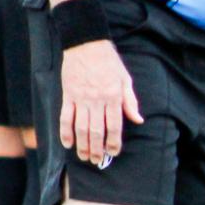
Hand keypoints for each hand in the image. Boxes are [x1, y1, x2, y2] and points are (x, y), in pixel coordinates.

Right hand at [60, 39, 141, 167]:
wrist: (86, 44)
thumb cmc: (109, 61)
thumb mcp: (125, 79)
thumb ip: (130, 101)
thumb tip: (138, 120)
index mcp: (113, 96)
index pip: (115, 125)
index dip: (114, 142)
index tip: (113, 152)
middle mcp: (97, 100)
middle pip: (97, 130)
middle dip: (97, 148)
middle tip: (97, 160)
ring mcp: (80, 98)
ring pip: (81, 127)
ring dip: (82, 145)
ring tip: (84, 156)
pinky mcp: (68, 95)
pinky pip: (65, 117)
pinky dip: (65, 132)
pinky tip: (67, 144)